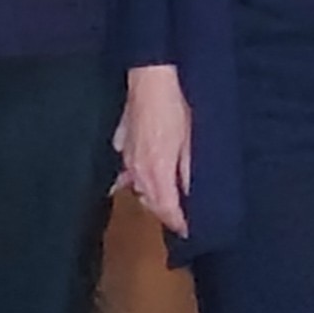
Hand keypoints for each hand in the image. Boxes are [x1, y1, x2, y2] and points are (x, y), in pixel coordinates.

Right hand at [118, 65, 192, 235]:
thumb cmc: (176, 109)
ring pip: (138, 189)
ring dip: (152, 197)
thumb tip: (190, 196)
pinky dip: (134, 179)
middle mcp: (139, 171)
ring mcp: (127, 158)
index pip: (167, 209)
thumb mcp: (191, 142)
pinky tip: (137, 179)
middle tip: (181, 218)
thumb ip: (188, 173)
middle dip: (166, 213)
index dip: (179, 223)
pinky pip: (127, 171)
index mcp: (158, 172)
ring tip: (165, 200)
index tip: (189, 231)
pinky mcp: (122, 144)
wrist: (151, 81)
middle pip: (152, 203)